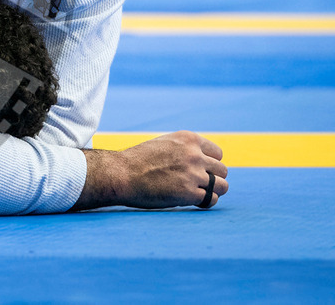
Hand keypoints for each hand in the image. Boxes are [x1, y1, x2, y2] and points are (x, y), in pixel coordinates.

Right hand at [73, 131, 228, 210]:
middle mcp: (194, 154)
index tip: (201, 171)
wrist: (121, 174)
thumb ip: (184, 149)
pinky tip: (194, 202)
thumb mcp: (164, 144)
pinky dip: (205, 202)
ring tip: (198, 194)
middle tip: (199, 185)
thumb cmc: (138, 161)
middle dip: (213, 178)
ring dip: (213, 192)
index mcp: (188, 139)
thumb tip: (203, 161)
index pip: (218, 153)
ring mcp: (193, 174)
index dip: (210, 164)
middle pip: (222, 170)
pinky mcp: (189, 193)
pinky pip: (211, 200)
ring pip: (222, 186)